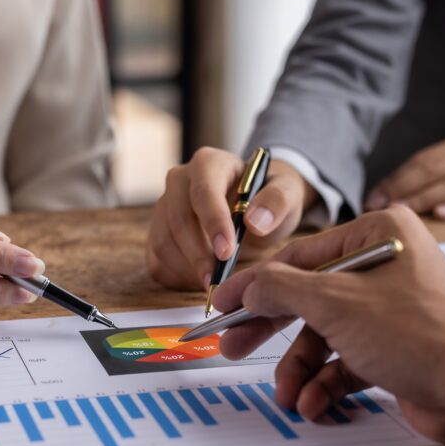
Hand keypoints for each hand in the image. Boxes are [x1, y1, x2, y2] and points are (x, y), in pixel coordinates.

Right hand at [148, 147, 316, 289]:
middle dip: (197, 254)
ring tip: (213, 282)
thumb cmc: (268, 201)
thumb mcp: (287, 195)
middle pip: (178, 219)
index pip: (204, 192)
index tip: (226, 252)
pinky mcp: (158, 232)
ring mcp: (164, 207)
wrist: (255, 210)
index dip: (213, 223)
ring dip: (186, 268)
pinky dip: (175, 276)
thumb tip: (255, 222)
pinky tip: (199, 281)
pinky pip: (157, 259)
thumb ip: (277, 202)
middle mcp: (180, 181)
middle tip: (217, 280)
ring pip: (163, 241)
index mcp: (209, 163)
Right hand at [214, 206, 444, 440]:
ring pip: (325, 335)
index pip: (299, 256)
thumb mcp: (334, 301)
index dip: (256, 284)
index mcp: (378, 234)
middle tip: (233, 347)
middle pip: (308, 297)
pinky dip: (327, 384)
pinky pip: (347, 362)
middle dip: (271, 331)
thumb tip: (248, 287)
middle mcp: (386, 266)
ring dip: (301, 369)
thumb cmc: (422, 331)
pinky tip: (317, 404)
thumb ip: (280, 289)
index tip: (223, 306)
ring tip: (288, 395)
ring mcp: (392, 310)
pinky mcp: (398, 348)